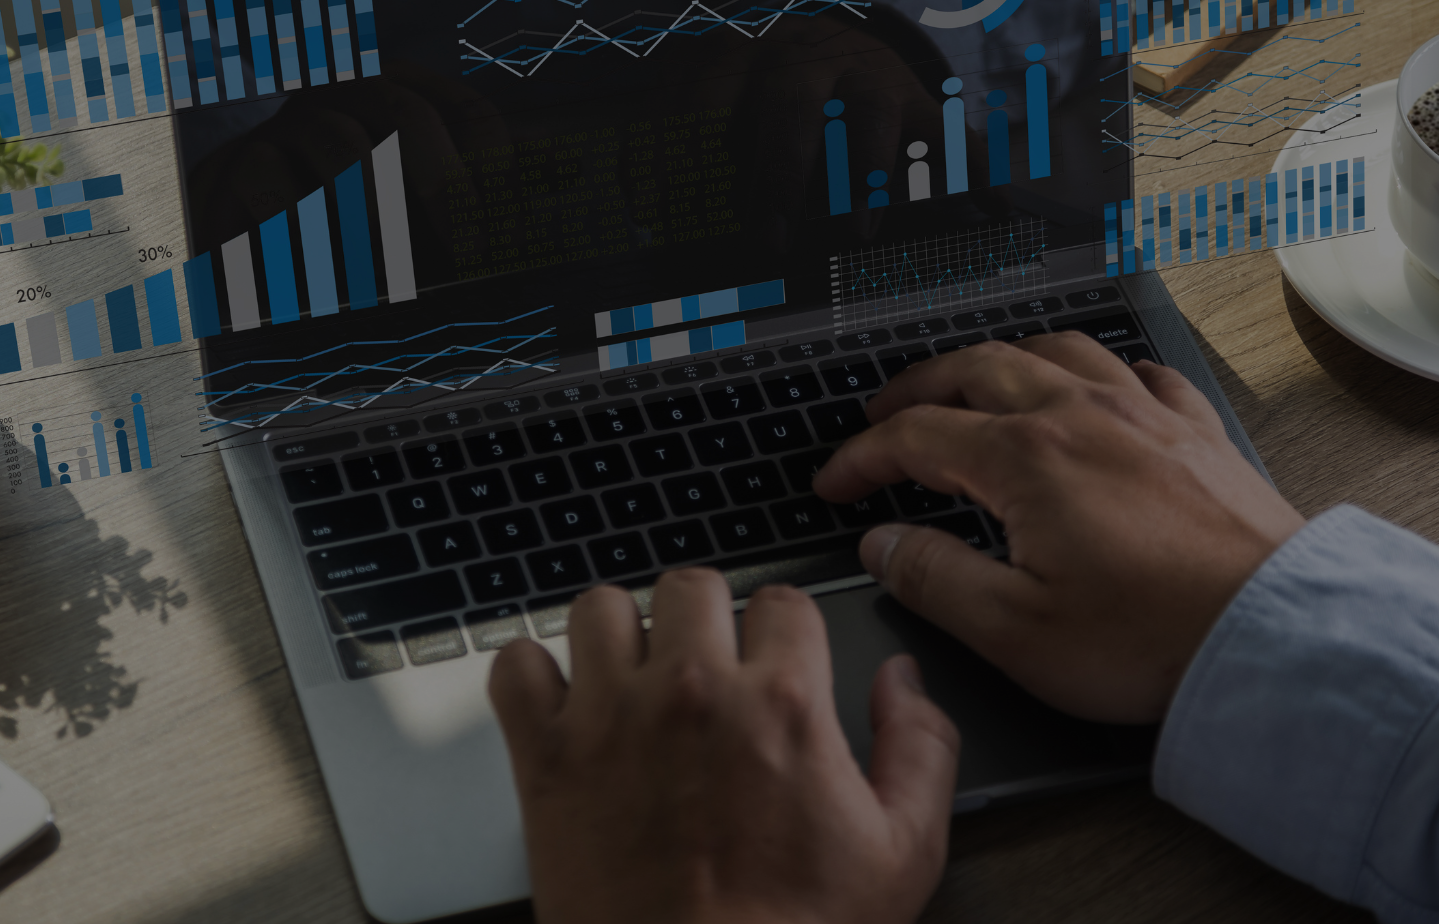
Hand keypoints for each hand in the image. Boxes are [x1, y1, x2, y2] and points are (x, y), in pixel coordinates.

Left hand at [488, 569, 959, 923]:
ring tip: (633, 677)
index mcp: (783, 702)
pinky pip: (516, 665)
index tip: (772, 664)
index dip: (782, 633)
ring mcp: (609, 717)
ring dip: (618, 634)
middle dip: (703, 619)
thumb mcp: (904, 853)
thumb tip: (902, 678)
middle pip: (690, 586)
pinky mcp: (543, 757)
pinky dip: (533, 676)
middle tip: (705, 669)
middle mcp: (693, 690)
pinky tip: (563, 706)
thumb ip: (922, 748)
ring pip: (599, 607)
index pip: (782, 601)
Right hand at [814, 336, 1306, 723]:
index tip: (837, 483)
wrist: (1274, 636)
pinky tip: (1103, 384)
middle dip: (918, 386)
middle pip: (977, 369)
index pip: (916, 435)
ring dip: (1002, 359)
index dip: (862, 457)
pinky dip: (1105, 369)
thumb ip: (934, 579)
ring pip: (1056, 351)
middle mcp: (1081, 416)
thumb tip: (883, 544)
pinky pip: (1143, 372)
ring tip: (977, 379)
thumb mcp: (1014, 630)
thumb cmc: (1153, 640)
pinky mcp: (1198, 434)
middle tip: (885, 412)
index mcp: (1026, 459)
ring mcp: (1145, 416)